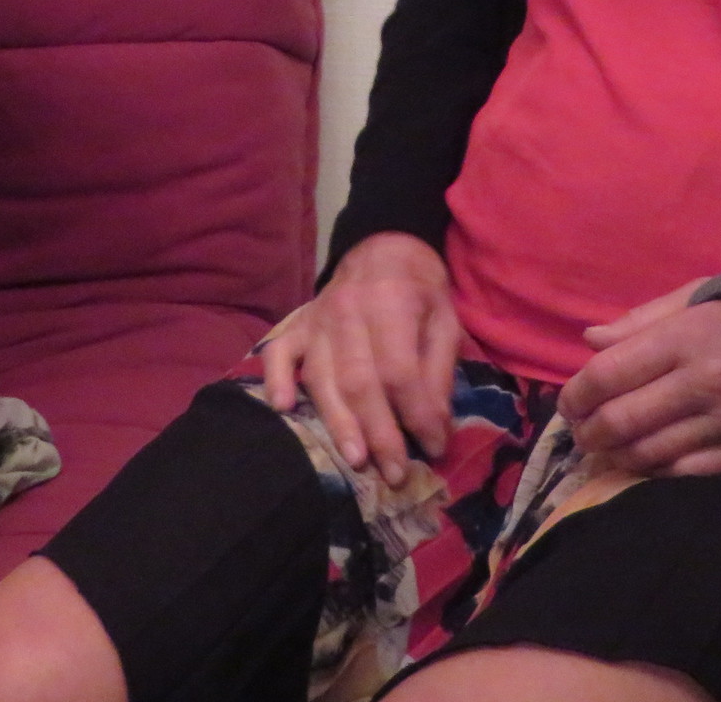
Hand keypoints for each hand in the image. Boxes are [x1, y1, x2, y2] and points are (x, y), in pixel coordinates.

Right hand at [261, 233, 463, 485]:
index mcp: (392, 302)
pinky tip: (284, 408)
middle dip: (378, 432)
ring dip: (337, 422)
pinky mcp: (298, 324)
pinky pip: (278, 353)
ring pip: (321, 376)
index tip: (434, 447)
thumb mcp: (445, 323)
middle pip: (359, 380)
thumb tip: (434, 431)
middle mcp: (349, 310)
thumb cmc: (420, 290)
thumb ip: (438, 374)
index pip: (400, 371)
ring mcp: (317, 318)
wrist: (384, 247)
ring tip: (355, 460)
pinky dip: (275, 380)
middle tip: (395, 474)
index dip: (417, 414)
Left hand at [559, 278, 720, 477]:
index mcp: (685, 338)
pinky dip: (660, 472)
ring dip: (617, 457)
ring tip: (604, 452)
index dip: (577, 394)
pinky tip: (645, 465)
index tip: (567, 403)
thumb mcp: (696, 299)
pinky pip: (692, 472)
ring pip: (653, 453)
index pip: (610, 373)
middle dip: (590, 433)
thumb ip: (640, 321)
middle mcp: (704, 382)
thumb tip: (590, 340)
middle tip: (580, 434)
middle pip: (625, 421)